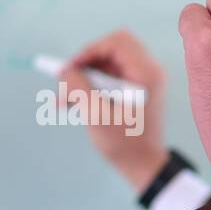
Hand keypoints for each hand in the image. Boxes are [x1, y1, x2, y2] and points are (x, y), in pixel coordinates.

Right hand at [60, 29, 168, 193]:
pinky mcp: (134, 90)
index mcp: (146, 73)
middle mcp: (148, 71)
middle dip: (84, 64)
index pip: (116, 42)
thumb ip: (79, 89)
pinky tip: (72, 103)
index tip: (70, 69)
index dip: (89, 51)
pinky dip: (91, 87)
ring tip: (62, 100)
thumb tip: (65, 70)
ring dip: (83, 78)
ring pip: (106, 65)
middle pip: (110, 50)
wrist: (144, 166)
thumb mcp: (97, 116)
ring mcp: (142, 80)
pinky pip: (109, 78)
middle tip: (65, 82)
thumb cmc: (125, 144)